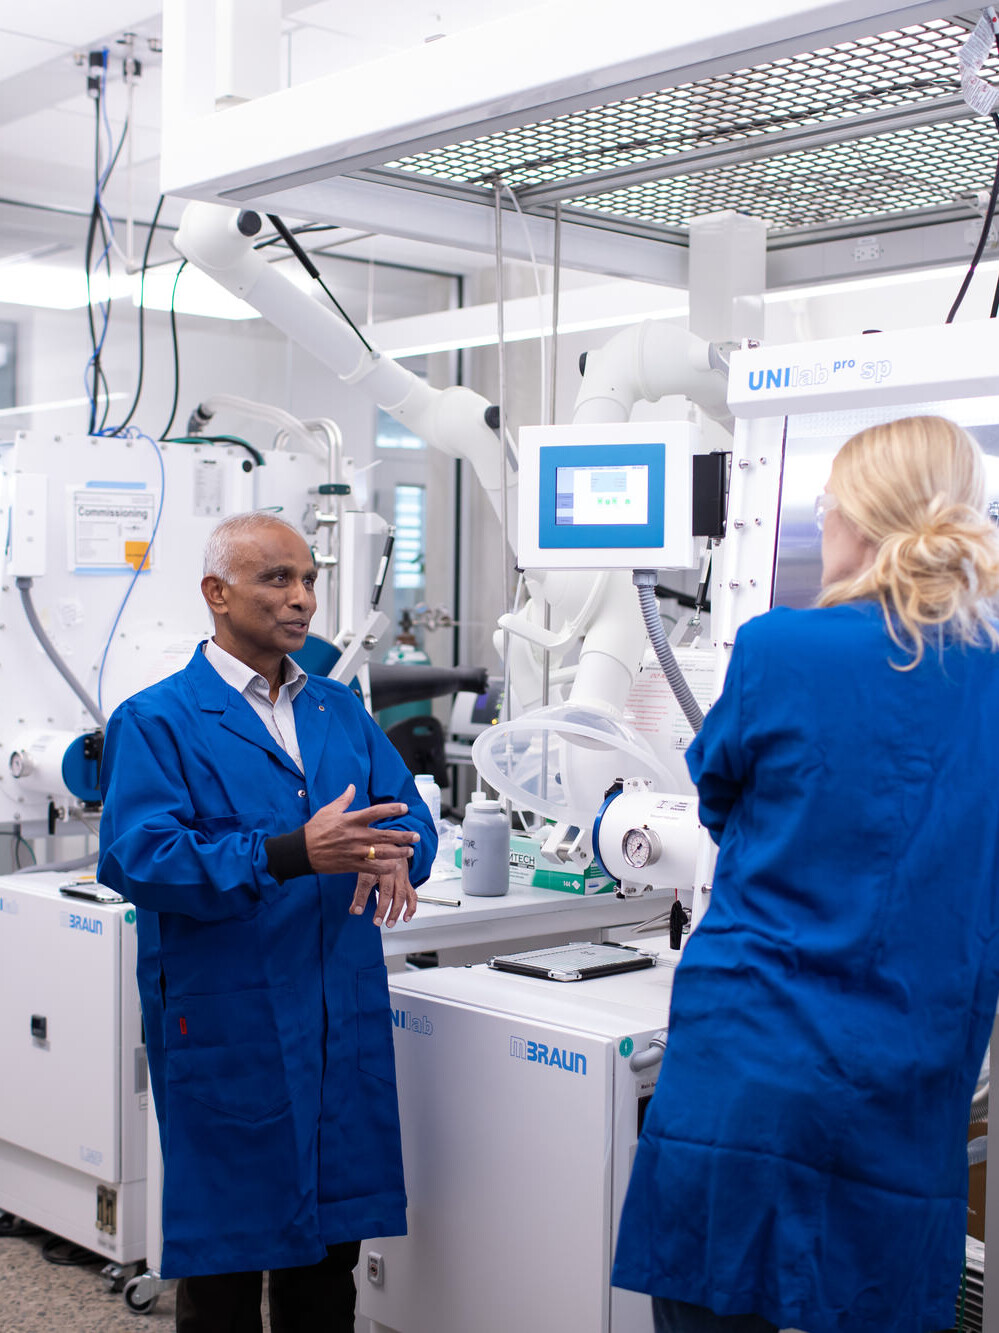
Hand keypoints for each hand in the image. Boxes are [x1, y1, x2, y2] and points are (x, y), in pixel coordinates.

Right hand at [304, 784, 419, 875]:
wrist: (301, 852)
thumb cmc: (315, 829)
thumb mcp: (328, 810)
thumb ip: (344, 800)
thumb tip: (352, 787)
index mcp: (350, 820)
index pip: (375, 812)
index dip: (392, 809)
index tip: (405, 808)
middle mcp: (355, 835)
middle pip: (385, 834)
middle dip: (403, 836)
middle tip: (416, 836)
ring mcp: (354, 851)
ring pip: (382, 853)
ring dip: (398, 853)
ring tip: (410, 852)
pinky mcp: (352, 865)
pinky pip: (372, 868)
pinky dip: (385, 868)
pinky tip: (394, 867)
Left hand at [351, 861, 417, 927]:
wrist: (390, 843)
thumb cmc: (374, 856)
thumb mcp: (362, 867)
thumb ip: (358, 889)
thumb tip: (353, 910)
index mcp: (374, 863)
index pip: (366, 882)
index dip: (361, 897)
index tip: (356, 910)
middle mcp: (389, 868)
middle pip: (386, 889)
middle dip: (382, 908)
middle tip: (376, 921)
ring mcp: (400, 874)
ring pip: (400, 894)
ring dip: (396, 910)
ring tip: (389, 923)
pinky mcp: (407, 880)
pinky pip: (411, 894)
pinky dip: (410, 907)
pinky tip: (406, 918)